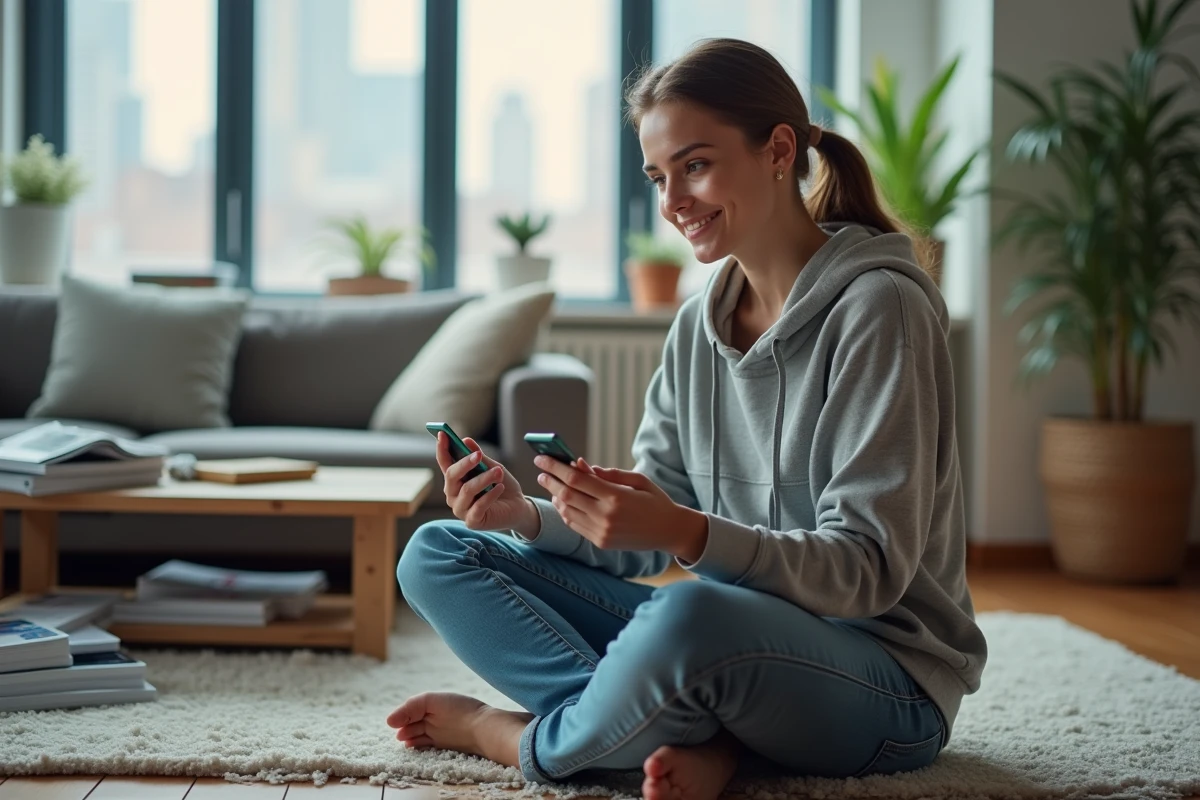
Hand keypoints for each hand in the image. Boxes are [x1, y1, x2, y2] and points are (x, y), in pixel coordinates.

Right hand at [435, 433, 536, 534]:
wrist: (518, 507)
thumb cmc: (502, 485)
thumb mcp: (493, 467)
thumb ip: (480, 457)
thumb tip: (465, 440)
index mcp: (455, 480)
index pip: (444, 463)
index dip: (442, 449)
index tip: (443, 434)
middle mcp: (453, 495)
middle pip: (451, 476)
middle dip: (464, 464)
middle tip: (478, 455)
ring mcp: (460, 509)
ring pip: (466, 490)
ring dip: (483, 479)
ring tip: (499, 472)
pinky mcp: (472, 521)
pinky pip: (478, 506)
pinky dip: (490, 495)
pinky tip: (500, 487)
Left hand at [534, 456, 706, 559]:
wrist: (669, 531)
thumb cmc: (655, 500)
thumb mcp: (637, 479)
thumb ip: (609, 473)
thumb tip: (581, 466)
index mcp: (616, 497)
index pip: (576, 479)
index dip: (555, 467)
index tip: (542, 457)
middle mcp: (606, 516)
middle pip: (566, 495)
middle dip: (550, 481)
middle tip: (541, 471)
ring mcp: (602, 532)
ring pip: (567, 512)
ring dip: (555, 497)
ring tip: (551, 486)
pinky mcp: (601, 542)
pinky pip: (575, 525)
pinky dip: (565, 512)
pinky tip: (563, 502)